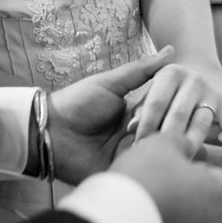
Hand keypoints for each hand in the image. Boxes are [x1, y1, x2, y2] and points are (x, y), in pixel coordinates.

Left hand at [47, 46, 174, 184]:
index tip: (162, 103)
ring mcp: (130, 155)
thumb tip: (171, 51)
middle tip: (137, 125)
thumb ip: (142, 70)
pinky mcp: (122, 171)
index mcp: (137, 113)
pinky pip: (142, 170)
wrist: (50, 132)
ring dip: (153, 144)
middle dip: (161, 128)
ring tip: (136, 138)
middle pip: (164, 133)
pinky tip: (138, 154)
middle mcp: (137, 134)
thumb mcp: (111, 84)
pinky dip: (144, 162)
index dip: (167, 107)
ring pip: (157, 152)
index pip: (165, 111)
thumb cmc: (77, 104)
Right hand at [110, 133, 221, 222]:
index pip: (216, 172)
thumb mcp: (164, 144)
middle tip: (156, 177)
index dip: (193, 163)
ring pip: (186, 217)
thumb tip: (188, 141)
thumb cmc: (146, 176)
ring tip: (142, 196)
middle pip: (202, 197)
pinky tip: (137, 215)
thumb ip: (182, 139)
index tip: (172, 160)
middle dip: (183, 187)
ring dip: (171, 207)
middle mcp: (216, 221)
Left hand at [130, 64, 221, 153]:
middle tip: (155, 161)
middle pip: (178, 114)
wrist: (198, 69)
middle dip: (165, 138)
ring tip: (179, 164)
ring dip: (191, 144)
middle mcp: (193, 79)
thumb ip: (141, 105)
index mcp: (170, 73)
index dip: (146, 126)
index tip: (137, 146)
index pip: (156, 103)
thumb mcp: (151, 88)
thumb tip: (131, 127)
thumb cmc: (164, 88)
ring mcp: (212, 91)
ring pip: (201, 121)